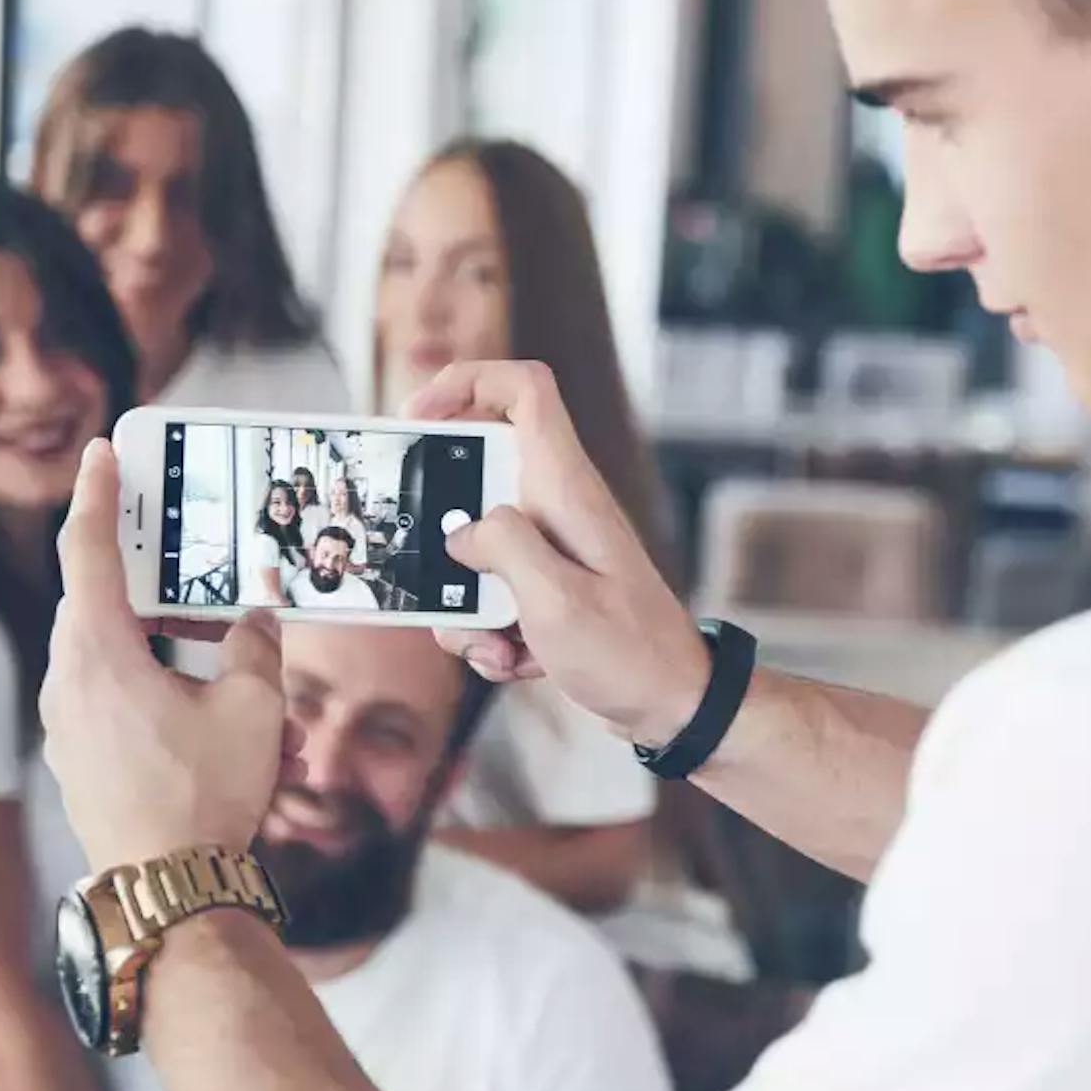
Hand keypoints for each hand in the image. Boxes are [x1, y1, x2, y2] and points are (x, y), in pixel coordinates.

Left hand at [41, 440, 296, 870]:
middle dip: (154, 584)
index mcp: (99, 652)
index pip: (89, 551)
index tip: (101, 452)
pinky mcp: (80, 759)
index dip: (98, 496)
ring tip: (233, 664)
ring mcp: (68, 724)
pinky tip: (213, 717)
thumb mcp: (253, 707)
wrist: (166, 889)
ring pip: (113, 655)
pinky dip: (157, 688)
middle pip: (103, 604)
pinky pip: (114, 699)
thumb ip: (256, 646)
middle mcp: (69, 681)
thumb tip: (259, 616)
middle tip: (192, 564)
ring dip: (166, 646)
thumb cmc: (204, 794)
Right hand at [406, 361, 709, 745]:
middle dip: (443, 540)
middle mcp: (557, 507)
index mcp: (566, 489)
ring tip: (498, 646)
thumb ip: (501, 549)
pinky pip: (490, 596)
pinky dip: (489, 635)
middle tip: (442, 582)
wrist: (673, 707)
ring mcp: (551, 549)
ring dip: (466, 607)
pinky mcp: (545, 588)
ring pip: (472, 553)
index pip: (523, 390)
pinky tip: (517, 662)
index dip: (465, 383)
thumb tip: (461, 534)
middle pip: (473, 483)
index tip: (417, 418)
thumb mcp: (555, 601)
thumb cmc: (629, 652)